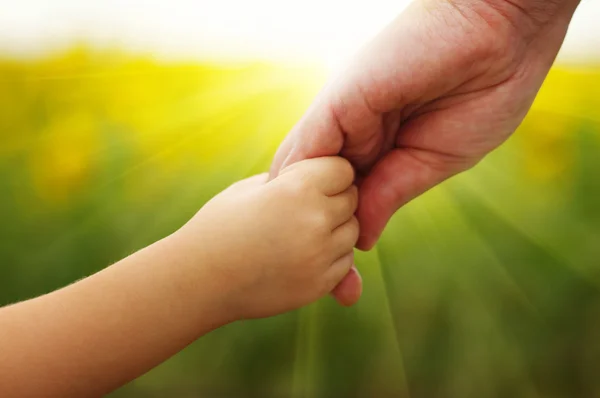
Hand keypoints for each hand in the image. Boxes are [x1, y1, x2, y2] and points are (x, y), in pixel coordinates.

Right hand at [177, 157, 358, 319]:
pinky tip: (301, 254)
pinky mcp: (318, 284)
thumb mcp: (252, 188)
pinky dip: (331, 257)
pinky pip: (344, 262)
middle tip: (305, 207)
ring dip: (335, 229)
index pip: (343, 169)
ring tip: (301, 231)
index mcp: (297, 188)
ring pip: (351, 232)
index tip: (311, 181)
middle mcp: (315, 220)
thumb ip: (291, 178)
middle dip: (334, 199)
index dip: (328, 173)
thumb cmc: (220, 226)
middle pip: (351, 200)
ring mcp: (319, 255)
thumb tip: (320, 172)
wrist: (199, 279)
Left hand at [270, 0, 579, 304]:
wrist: (500, 38)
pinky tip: (289, 222)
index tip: (342, 284)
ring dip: (299, 218)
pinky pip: (307, 148)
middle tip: (315, 287)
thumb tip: (362, 237)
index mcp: (380, 147)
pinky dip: (298, 186)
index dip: (341, 237)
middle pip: (320, 192)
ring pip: (305, 175)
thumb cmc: (482, 94)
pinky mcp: (340, 102)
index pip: (348, 198)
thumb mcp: (433, 161)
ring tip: (290, 262)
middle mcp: (354, 134)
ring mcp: (344, 119)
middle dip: (315, 236)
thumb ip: (390, 193)